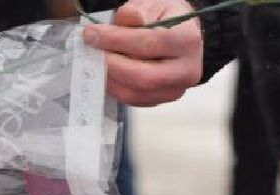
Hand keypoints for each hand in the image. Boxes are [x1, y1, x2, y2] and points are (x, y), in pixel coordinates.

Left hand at [84, 0, 202, 107]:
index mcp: (188, 40)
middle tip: (91, 51)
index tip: (92, 34)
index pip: (152, 43)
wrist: (178, 37)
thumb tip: (126, 18)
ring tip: (95, 62)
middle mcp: (186, 70)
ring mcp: (174, 89)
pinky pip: (131, 101)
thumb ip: (138, 12)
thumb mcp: (153, 6)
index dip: (118, 40)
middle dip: (111, 65)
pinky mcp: (159, 101)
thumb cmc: (164, 20)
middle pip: (144, 77)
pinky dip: (113, 87)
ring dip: (108, 79)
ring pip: (134, 94)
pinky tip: (104, 73)